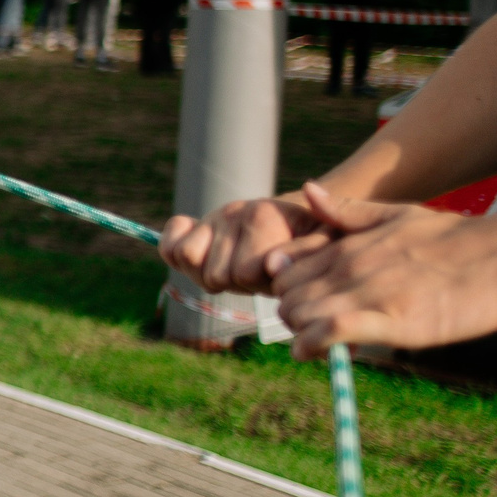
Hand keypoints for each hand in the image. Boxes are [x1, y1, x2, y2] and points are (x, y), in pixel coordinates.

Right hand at [159, 190, 326, 294]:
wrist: (305, 217)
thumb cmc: (316, 238)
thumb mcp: (325, 242)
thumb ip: (307, 252)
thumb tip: (271, 264)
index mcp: (263, 216)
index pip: (242, 273)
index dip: (262, 284)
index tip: (282, 274)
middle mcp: (232, 211)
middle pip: (213, 274)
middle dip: (238, 284)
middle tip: (260, 274)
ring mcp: (212, 218)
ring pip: (188, 260)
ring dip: (210, 274)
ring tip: (237, 269)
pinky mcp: (196, 224)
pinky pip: (171, 244)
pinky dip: (176, 251)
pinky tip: (204, 258)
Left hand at [267, 182, 496, 357]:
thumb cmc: (457, 236)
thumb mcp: (397, 214)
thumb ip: (348, 211)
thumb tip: (307, 190)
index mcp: (350, 244)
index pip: (285, 269)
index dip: (288, 292)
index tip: (303, 306)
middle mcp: (350, 266)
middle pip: (287, 297)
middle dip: (292, 318)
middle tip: (312, 330)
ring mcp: (369, 292)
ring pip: (301, 314)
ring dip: (302, 334)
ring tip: (319, 345)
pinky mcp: (393, 320)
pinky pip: (332, 332)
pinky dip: (316, 346)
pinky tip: (320, 354)